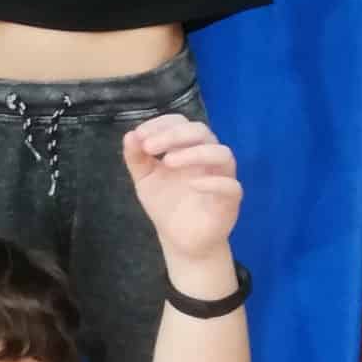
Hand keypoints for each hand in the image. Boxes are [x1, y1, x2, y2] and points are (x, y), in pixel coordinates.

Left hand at [123, 115, 242, 262]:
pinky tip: (193, 185)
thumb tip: (129, 135)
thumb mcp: (144, 179)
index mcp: (187, 148)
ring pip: (222, 153)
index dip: (161, 124)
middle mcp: (207, 158)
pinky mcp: (230, 201)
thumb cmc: (166, 203)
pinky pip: (232, 186)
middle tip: (149, 146)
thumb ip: (136, 158)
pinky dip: (214, 182)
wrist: (179, 239)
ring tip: (167, 162)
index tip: (140, 135)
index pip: (181, 123)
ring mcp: (221, 177)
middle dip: (174, 134)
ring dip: (194, 153)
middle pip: (202, 132)